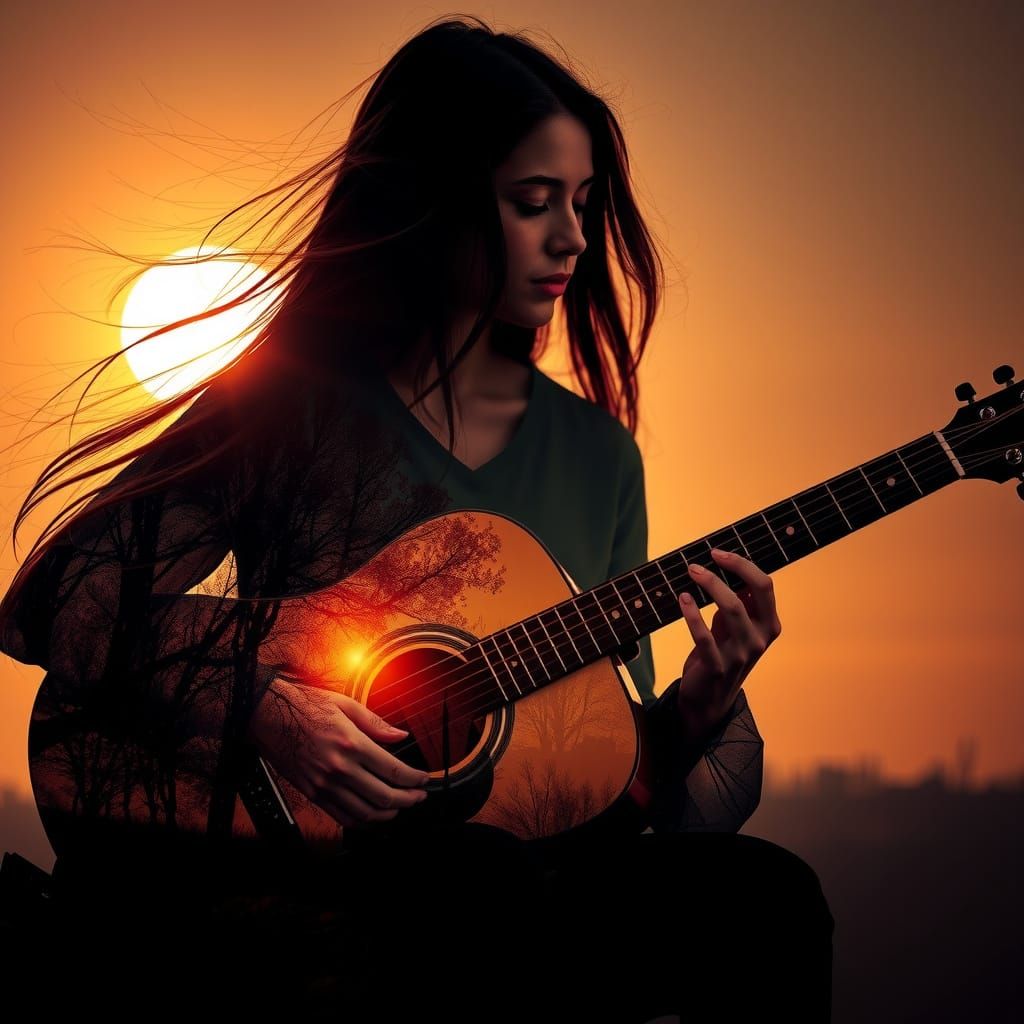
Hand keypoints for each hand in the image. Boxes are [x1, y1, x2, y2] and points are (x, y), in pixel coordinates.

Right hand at [245, 676, 430, 827]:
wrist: (265, 715)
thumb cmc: (305, 705)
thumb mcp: (345, 704)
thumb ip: (376, 723)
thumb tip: (401, 736)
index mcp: (351, 743)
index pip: (393, 770)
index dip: (414, 779)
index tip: (424, 779)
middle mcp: (339, 768)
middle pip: (384, 796)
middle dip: (409, 799)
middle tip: (420, 796)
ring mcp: (324, 785)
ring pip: (365, 813)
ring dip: (389, 814)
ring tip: (401, 807)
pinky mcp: (312, 793)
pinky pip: (342, 817)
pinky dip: (363, 821)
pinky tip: (374, 815)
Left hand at [675, 548, 781, 746]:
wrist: (708, 700)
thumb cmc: (721, 654)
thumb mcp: (732, 627)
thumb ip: (735, 602)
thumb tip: (725, 567)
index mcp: (769, 625)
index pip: (764, 585)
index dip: (743, 564)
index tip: (717, 552)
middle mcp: (760, 639)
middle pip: (755, 591)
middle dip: (732, 568)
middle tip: (702, 559)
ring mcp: (742, 654)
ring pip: (731, 608)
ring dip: (709, 585)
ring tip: (690, 573)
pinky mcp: (718, 667)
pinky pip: (704, 636)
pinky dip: (691, 614)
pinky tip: (682, 599)